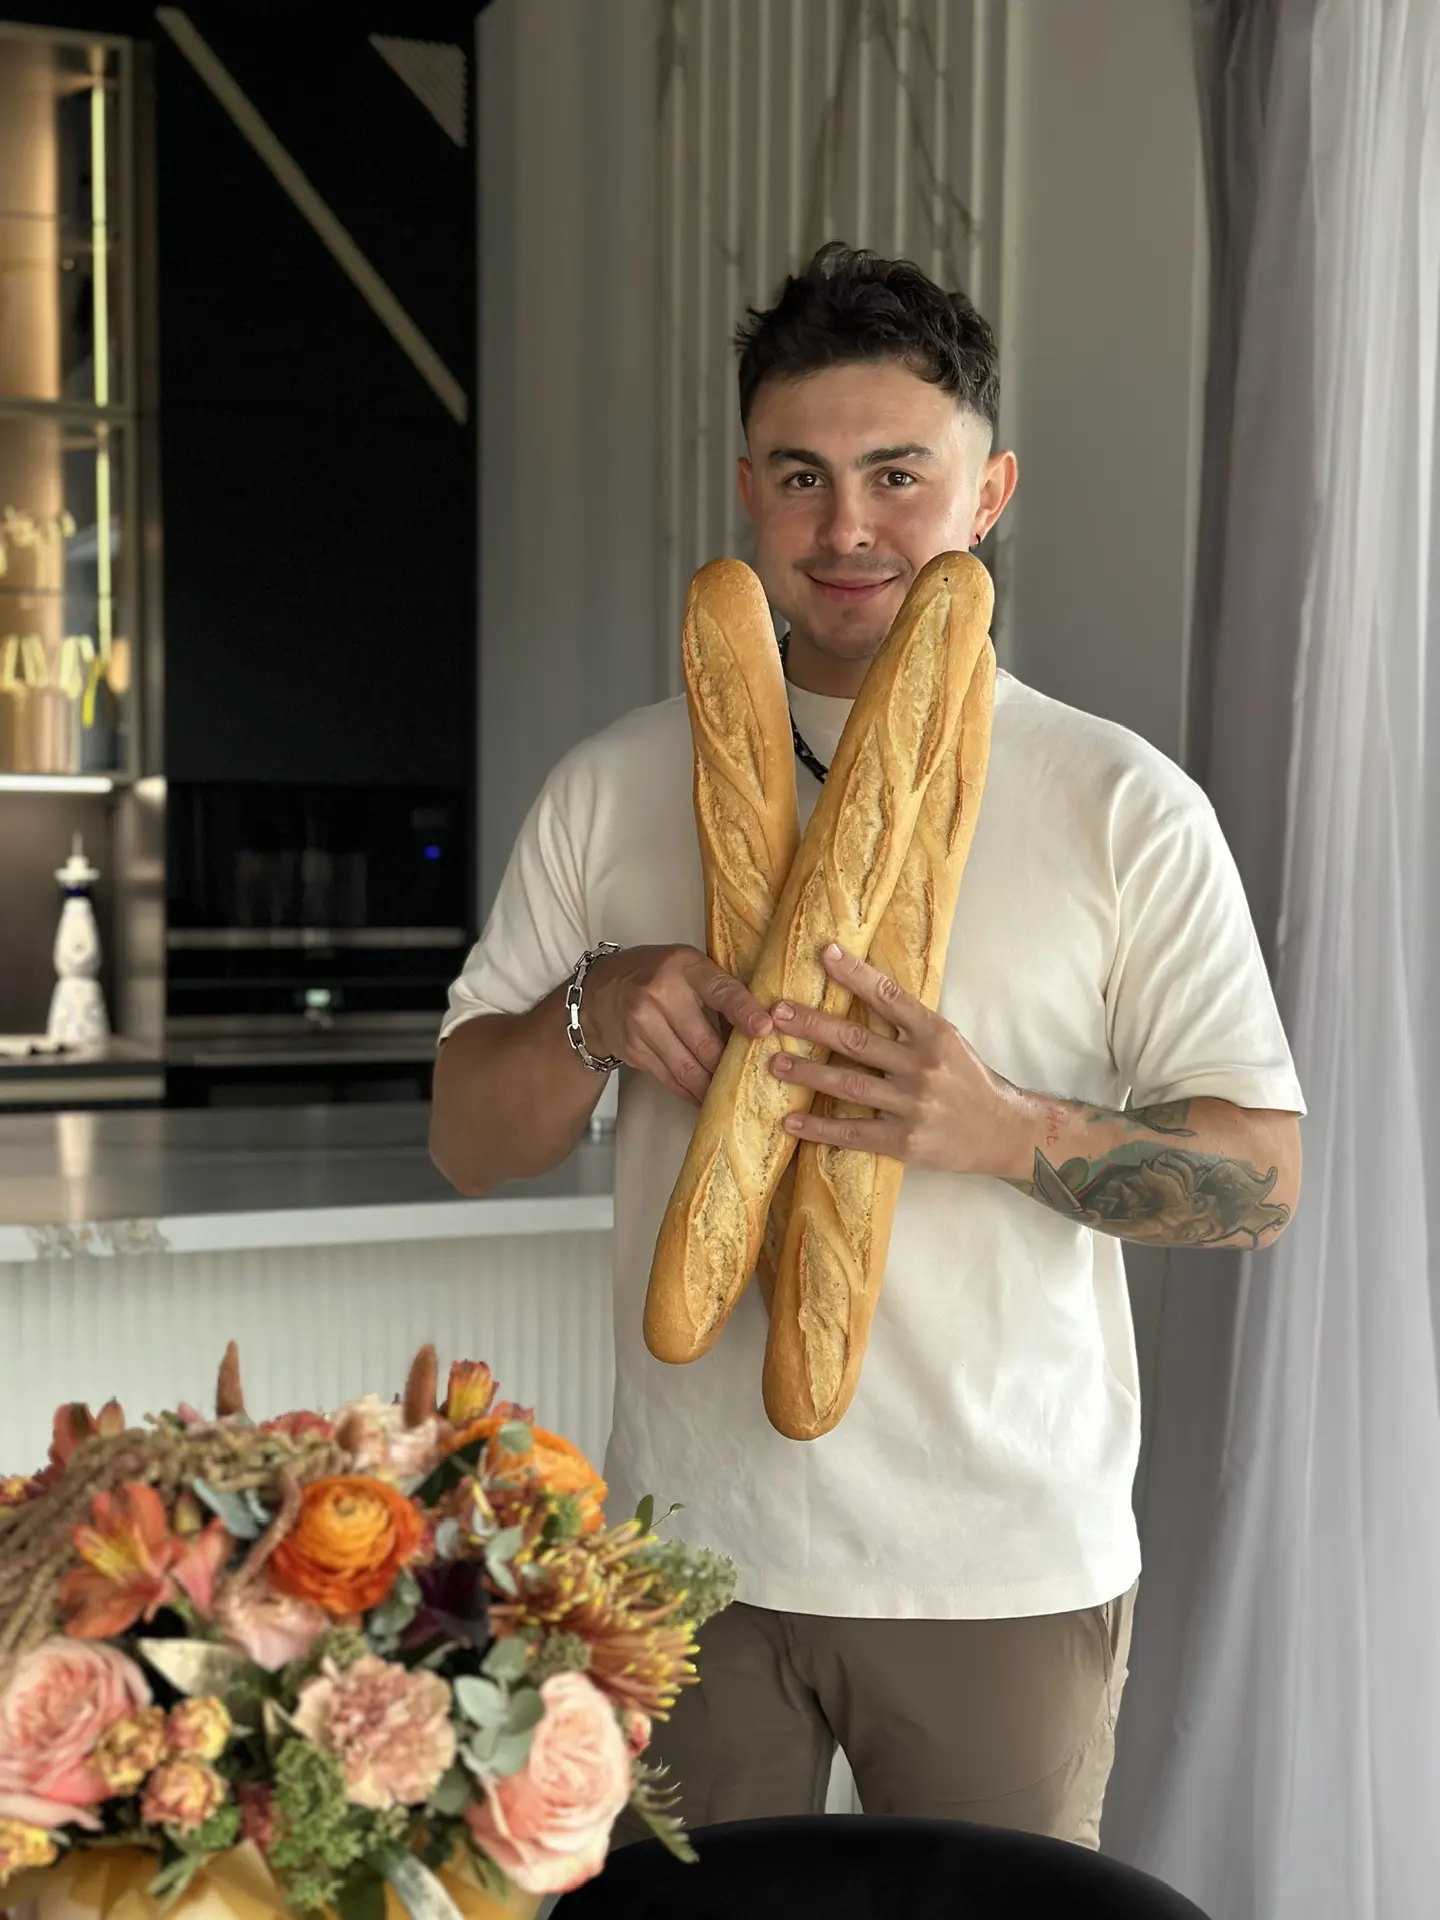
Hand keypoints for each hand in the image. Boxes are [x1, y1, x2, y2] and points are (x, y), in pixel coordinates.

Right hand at [581, 945, 772, 1107]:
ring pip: (689, 1067)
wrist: (599, 992)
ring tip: (732, 1093)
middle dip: (731, 1064)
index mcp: (684, 967)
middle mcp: (661, 994)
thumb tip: (760, 1027)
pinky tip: (705, 1097)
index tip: (764, 1029)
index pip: (720, 990)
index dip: (744, 1011)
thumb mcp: (688, 967)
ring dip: (713, 1085)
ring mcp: (643, 1024)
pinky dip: (691, 1092)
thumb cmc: (655, 975)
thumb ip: (719, 989)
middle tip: (754, 1076)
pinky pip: (671, 1079)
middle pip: (706, 1042)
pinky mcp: (634, 1050)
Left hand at [768, 944, 1027, 1175]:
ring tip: (774, 1063)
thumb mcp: (949, 1042)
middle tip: (776, 1014)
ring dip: (807, 1073)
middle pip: (856, 1041)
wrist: (1006, 1132)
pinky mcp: (906, 1141)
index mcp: (934, 1034)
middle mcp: (923, 1066)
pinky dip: (819, 1128)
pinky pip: (854, 1132)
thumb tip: (863, 993)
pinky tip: (791, 1121)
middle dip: (812, 1026)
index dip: (855, 974)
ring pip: (848, 1085)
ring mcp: (913, 1105)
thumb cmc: (971, 1081)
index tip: (825, 953)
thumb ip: (910, 1025)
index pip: (889, 996)